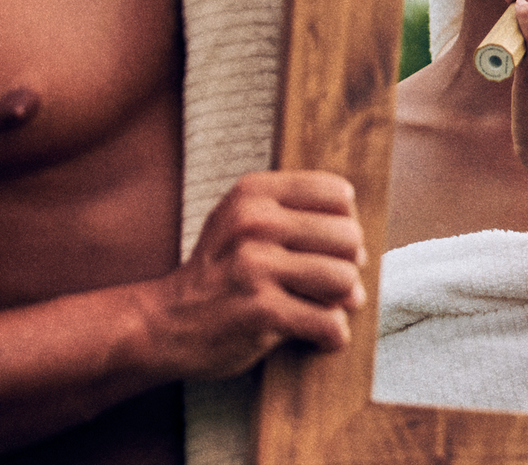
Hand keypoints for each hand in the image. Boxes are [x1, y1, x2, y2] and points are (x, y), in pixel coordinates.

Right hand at [142, 170, 366, 379]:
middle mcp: (255, 223)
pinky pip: (328, 322)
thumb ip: (297, 215)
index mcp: (254, 193)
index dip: (344, 223)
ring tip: (326, 306)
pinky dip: (332, 334)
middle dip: (349, 265)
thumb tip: (364, 244)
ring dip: (344, 301)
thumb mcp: (243, 221)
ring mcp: (256, 267)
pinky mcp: (259, 311)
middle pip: (349, 238)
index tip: (327, 245)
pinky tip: (319, 335)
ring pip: (344, 280)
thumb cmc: (218, 271)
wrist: (163, 322)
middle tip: (329, 282)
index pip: (338, 195)